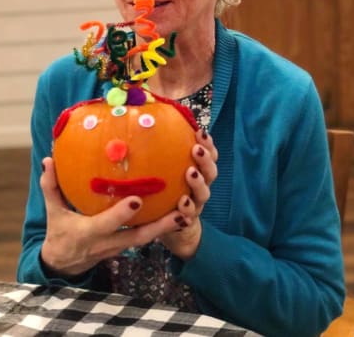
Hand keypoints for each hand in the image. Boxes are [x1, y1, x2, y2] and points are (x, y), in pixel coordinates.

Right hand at [39, 157, 187, 277]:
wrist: (64, 264)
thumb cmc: (59, 232)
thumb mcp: (53, 211)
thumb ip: (51, 186)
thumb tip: (48, 160)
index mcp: (88, 233)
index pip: (107, 224)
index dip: (121, 214)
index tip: (138, 199)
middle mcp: (107, 243)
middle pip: (137, 238)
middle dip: (159, 227)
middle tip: (181, 211)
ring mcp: (118, 248)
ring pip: (146, 240)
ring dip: (166, 228)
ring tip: (187, 212)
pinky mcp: (125, 247)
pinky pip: (145, 239)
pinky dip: (160, 228)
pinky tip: (177, 212)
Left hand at [159, 129, 217, 259]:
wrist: (170, 228)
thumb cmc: (163, 194)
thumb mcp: (161, 172)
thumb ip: (157, 153)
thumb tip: (143, 125)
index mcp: (197, 171)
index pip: (208, 154)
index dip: (208, 143)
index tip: (200, 131)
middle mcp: (200, 186)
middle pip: (210, 171)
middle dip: (206, 159)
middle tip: (196, 149)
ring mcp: (196, 204)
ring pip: (204, 193)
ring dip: (198, 182)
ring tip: (190, 173)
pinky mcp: (188, 221)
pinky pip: (190, 215)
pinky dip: (188, 208)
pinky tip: (182, 202)